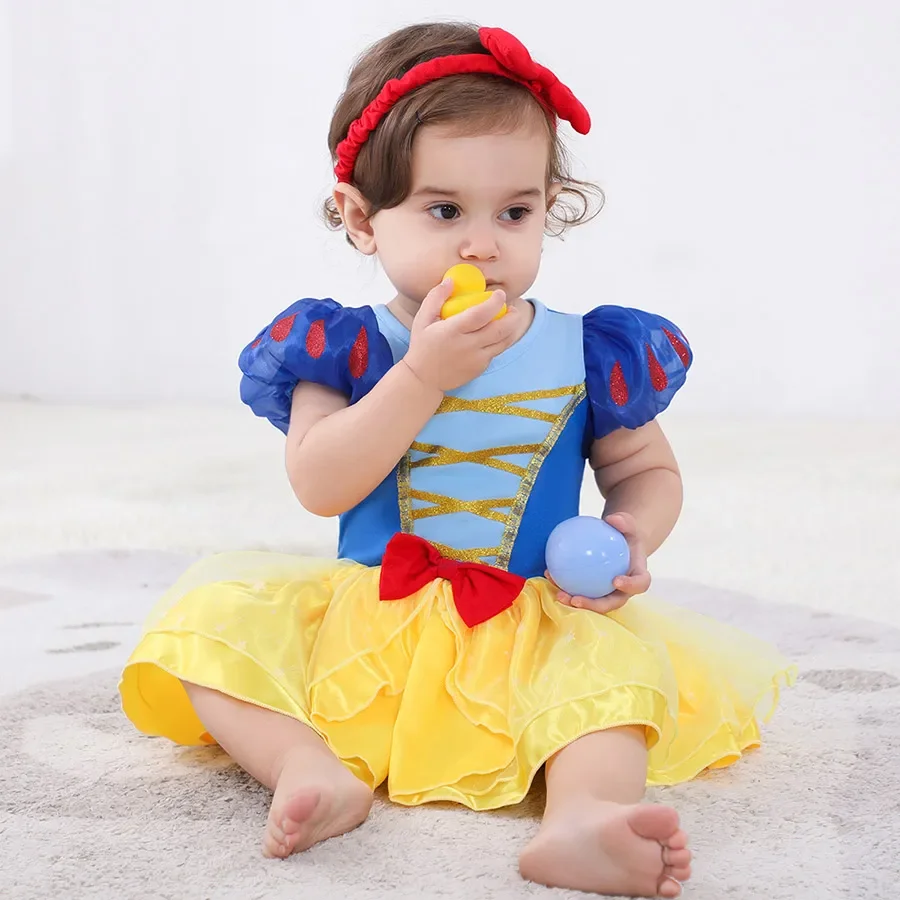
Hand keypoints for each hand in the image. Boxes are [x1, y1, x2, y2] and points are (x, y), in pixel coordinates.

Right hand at [404, 278, 519, 391]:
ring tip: (510, 317)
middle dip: (512, 316)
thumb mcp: (422, 319)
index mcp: (452, 331)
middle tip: (512, 306)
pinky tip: (496, 332)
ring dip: (512, 328)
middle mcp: (468, 346)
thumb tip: (451, 281)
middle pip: (500, 329)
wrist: (423, 379)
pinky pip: (496, 351)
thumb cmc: (422, 346)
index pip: (480, 314)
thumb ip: (435, 297)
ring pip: (504, 342)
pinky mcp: (481, 368)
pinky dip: (500, 340)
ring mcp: (477, 359)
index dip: (495, 302)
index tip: (500, 294)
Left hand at [548, 512, 650, 613]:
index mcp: (638, 577)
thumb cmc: (627, 536)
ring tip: (559, 595)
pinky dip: (565, 585)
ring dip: (575, 601)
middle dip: (594, 605)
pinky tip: (550, 575)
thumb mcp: (629, 526)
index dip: (630, 586)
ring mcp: (609, 594)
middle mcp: (624, 591)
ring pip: (593, 602)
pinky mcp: (594, 592)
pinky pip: (579, 591)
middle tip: (576, 599)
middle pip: (612, 603)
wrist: (622, 545)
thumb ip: (624, 522)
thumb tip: (612, 519)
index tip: (616, 581)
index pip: (639, 584)